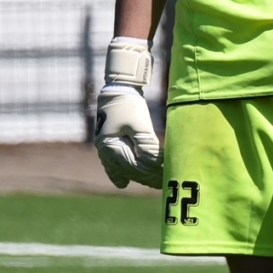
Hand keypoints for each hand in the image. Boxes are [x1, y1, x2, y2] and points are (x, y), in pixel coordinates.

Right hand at [94, 38, 162, 188]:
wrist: (118, 89)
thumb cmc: (129, 104)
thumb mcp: (140, 124)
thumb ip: (146, 145)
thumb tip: (154, 164)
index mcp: (111, 146)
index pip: (135, 165)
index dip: (151, 172)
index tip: (167, 175)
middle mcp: (105, 151)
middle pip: (129, 169)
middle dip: (148, 176)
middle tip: (166, 183)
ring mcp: (105, 149)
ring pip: (123, 169)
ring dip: (139, 176)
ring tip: (155, 183)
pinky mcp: (109, 145)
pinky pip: (112, 164)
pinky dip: (119, 174)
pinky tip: (123, 184)